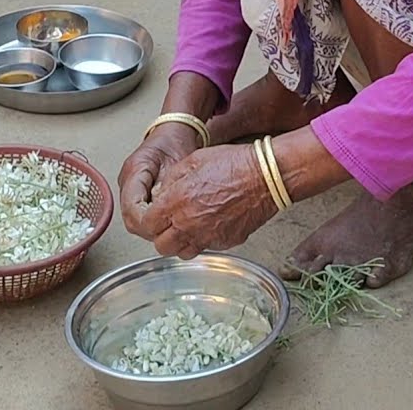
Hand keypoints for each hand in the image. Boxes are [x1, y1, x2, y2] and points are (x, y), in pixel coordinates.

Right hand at [118, 124, 199, 240]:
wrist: (173, 132)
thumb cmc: (176, 142)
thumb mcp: (178, 165)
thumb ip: (170, 189)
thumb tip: (165, 212)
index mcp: (135, 170)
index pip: (132, 208)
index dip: (146, 222)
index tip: (163, 226)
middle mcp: (127, 180)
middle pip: (130, 217)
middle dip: (149, 228)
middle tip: (171, 230)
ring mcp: (128, 187)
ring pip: (133, 218)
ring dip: (150, 226)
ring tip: (170, 225)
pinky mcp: (134, 192)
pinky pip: (138, 213)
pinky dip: (151, 220)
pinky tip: (165, 219)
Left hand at [144, 144, 276, 259]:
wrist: (265, 177)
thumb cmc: (233, 164)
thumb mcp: (193, 160)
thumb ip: (171, 181)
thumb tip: (161, 193)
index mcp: (177, 202)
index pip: (148, 225)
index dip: (148, 220)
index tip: (152, 215)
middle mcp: (189, 224)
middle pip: (162, 246)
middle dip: (161, 235)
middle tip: (167, 224)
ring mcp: (208, 236)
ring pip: (183, 252)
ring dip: (180, 242)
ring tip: (186, 227)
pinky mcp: (225, 242)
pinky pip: (206, 248)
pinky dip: (203, 240)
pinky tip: (208, 225)